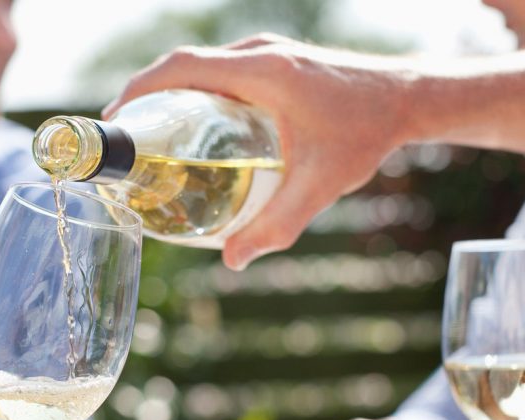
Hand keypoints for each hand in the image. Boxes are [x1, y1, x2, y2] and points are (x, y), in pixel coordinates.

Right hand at [106, 34, 417, 270]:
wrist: (410, 97)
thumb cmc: (366, 133)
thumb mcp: (321, 184)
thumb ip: (278, 224)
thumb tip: (234, 261)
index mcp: (260, 70)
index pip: (180, 68)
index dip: (139, 90)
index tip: (114, 121)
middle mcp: (258, 53)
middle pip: (182, 67)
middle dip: (147, 99)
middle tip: (128, 142)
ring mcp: (267, 52)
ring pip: (202, 68)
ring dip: (172, 95)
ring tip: (153, 139)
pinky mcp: (276, 61)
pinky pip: (222, 71)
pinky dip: (198, 94)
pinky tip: (198, 130)